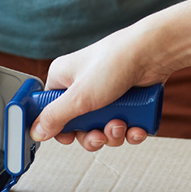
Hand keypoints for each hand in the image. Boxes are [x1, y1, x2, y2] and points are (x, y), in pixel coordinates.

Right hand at [32, 25, 173, 149]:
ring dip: (113, 134)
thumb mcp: (78, 97)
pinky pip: (124, 125)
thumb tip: (36, 132)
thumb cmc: (114, 63)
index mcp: (64, 79)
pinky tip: (137, 128)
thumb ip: (55, 117)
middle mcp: (83, 86)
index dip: (58, 128)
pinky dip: (131, 131)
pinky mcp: (128, 100)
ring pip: (103, 128)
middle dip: (92, 135)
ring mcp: (107, 93)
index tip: (67, 138)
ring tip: (121, 125)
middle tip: (99, 135)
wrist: (154, 53)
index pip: (50, 110)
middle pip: (79, 126)